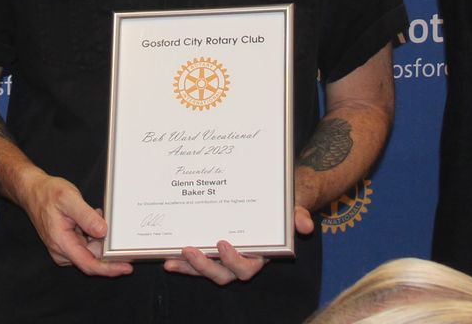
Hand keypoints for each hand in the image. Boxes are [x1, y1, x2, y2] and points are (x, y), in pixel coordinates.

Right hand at [12, 172, 131, 278]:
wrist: (33, 191)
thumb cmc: (48, 194)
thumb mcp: (69, 199)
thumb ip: (86, 216)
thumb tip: (103, 231)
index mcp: (62, 243)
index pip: (89, 264)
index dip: (109, 269)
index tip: (126, 267)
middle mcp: (62, 251)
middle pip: (92, 259)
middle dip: (107, 246)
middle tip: (113, 226)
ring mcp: (64, 249)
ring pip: (90, 251)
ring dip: (99, 238)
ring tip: (96, 215)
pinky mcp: (67, 244)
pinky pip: (86, 245)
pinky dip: (93, 234)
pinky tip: (92, 219)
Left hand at [160, 206, 311, 284]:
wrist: (278, 196)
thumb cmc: (285, 202)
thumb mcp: (294, 205)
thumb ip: (299, 215)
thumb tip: (305, 225)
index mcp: (261, 254)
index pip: (247, 268)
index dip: (233, 261)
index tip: (222, 243)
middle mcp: (241, 260)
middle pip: (222, 274)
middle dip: (204, 266)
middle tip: (188, 250)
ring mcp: (225, 256)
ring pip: (206, 269)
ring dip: (188, 267)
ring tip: (169, 260)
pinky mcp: (212, 248)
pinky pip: (197, 259)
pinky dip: (183, 260)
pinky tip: (167, 254)